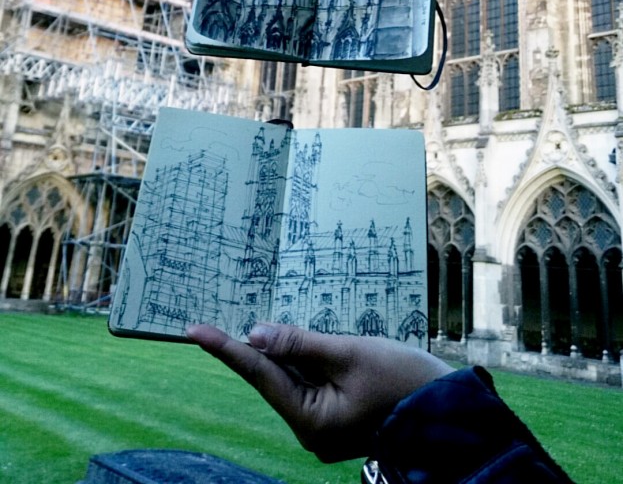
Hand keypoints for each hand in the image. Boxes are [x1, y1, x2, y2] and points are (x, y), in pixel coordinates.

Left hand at [187, 322, 451, 462]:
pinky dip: (304, 359)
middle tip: (228, 318)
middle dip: (261, 345)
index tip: (194, 329)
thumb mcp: (350, 353)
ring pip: (294, 377)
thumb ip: (300, 344)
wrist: (450, 411)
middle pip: (276, 376)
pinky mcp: (338, 415)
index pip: (260, 374)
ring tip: (273, 323)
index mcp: (311, 422)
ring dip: (286, 350)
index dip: (226, 348)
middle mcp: (311, 430)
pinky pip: (311, 382)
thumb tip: (255, 335)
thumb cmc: (404, 380)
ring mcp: (325, 425)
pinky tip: (299, 339)